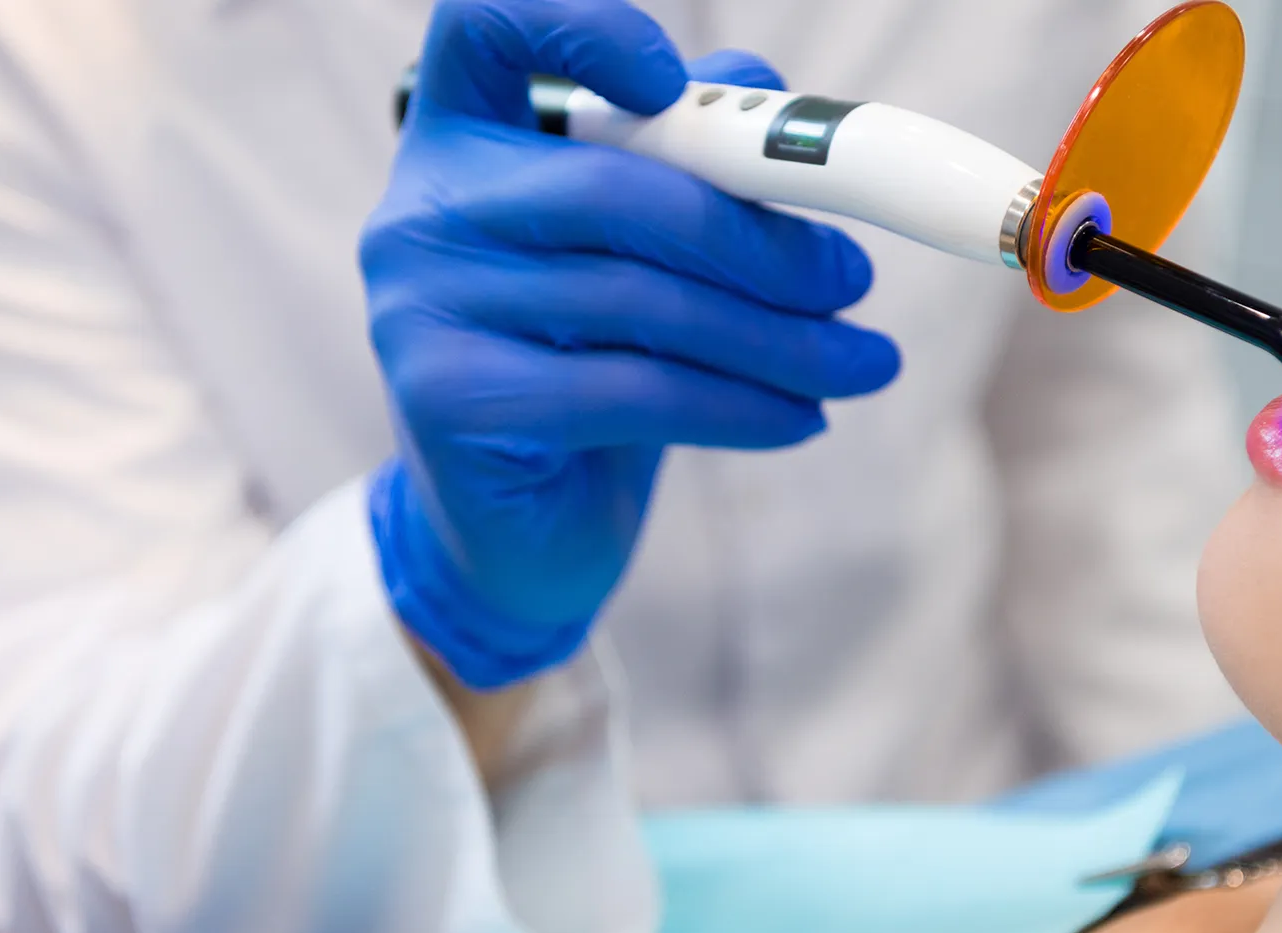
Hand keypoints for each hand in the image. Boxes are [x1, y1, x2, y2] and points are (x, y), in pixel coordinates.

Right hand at [363, 0, 898, 690]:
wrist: (519, 532)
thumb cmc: (588, 370)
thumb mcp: (641, 259)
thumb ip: (689, 166)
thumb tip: (773, 98)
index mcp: (458, 138)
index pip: (483, 24)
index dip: (577, 23)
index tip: (674, 78)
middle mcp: (419, 208)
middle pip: (612, 186)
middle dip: (758, 239)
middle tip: (853, 279)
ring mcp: (418, 305)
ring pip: (639, 300)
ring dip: (778, 338)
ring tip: (863, 364)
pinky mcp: (449, 398)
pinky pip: (630, 388)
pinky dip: (738, 406)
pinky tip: (803, 420)